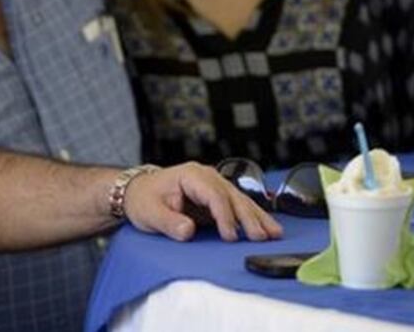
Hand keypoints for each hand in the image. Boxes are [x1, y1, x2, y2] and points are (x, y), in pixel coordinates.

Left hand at [123, 162, 282, 241]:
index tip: (230, 236)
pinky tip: (268, 227)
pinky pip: (238, 206)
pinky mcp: (217, 196)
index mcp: (190, 175)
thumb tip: (187, 231)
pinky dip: (253, 217)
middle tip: (262, 237)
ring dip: (257, 217)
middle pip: (232, 196)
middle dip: (248, 217)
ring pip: (240, 200)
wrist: (139, 192)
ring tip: (275, 233)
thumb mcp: (149, 212)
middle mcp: (205, 176)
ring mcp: (213, 184)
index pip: (213, 194)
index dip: (224, 216)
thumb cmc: (143, 199)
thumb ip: (168, 222)